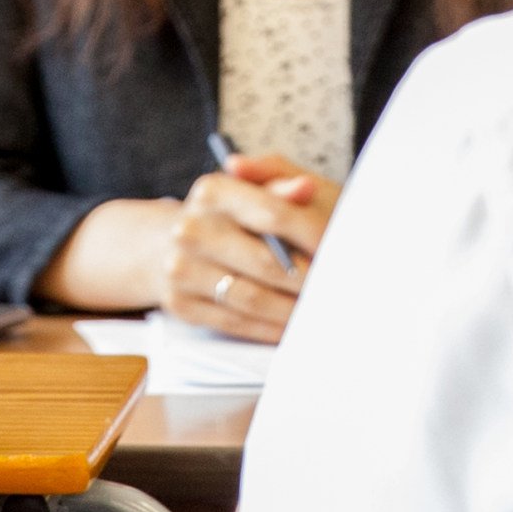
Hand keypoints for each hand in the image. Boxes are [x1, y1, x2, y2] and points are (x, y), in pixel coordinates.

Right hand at [160, 153, 339, 342]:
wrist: (173, 242)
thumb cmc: (228, 215)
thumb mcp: (253, 189)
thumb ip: (281, 183)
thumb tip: (305, 187)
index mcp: (212, 191)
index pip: (274, 214)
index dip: (313, 235)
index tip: (339, 251)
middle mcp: (189, 230)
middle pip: (266, 263)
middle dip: (309, 280)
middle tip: (337, 289)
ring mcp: (180, 269)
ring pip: (253, 298)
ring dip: (293, 310)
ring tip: (319, 309)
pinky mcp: (180, 304)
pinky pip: (236, 323)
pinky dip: (270, 328)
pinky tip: (291, 324)